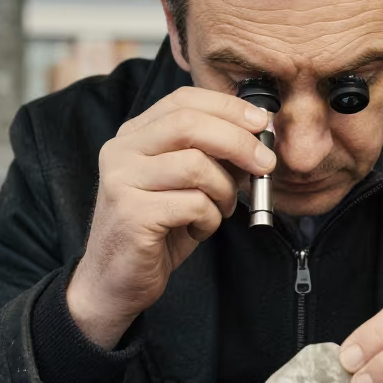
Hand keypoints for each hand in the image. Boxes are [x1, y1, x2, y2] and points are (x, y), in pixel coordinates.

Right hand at [67, 86, 275, 348]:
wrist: (116, 282)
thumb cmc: (158, 230)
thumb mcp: (185, 184)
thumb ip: (209, 155)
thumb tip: (258, 135)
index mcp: (133, 135)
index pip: (182, 100)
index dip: (226, 106)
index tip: (261, 121)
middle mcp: (121, 151)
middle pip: (189, 124)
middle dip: (238, 141)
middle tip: (266, 163)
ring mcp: (121, 181)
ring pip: (196, 165)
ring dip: (224, 190)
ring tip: (222, 209)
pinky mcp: (131, 214)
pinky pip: (193, 204)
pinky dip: (210, 219)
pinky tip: (199, 230)